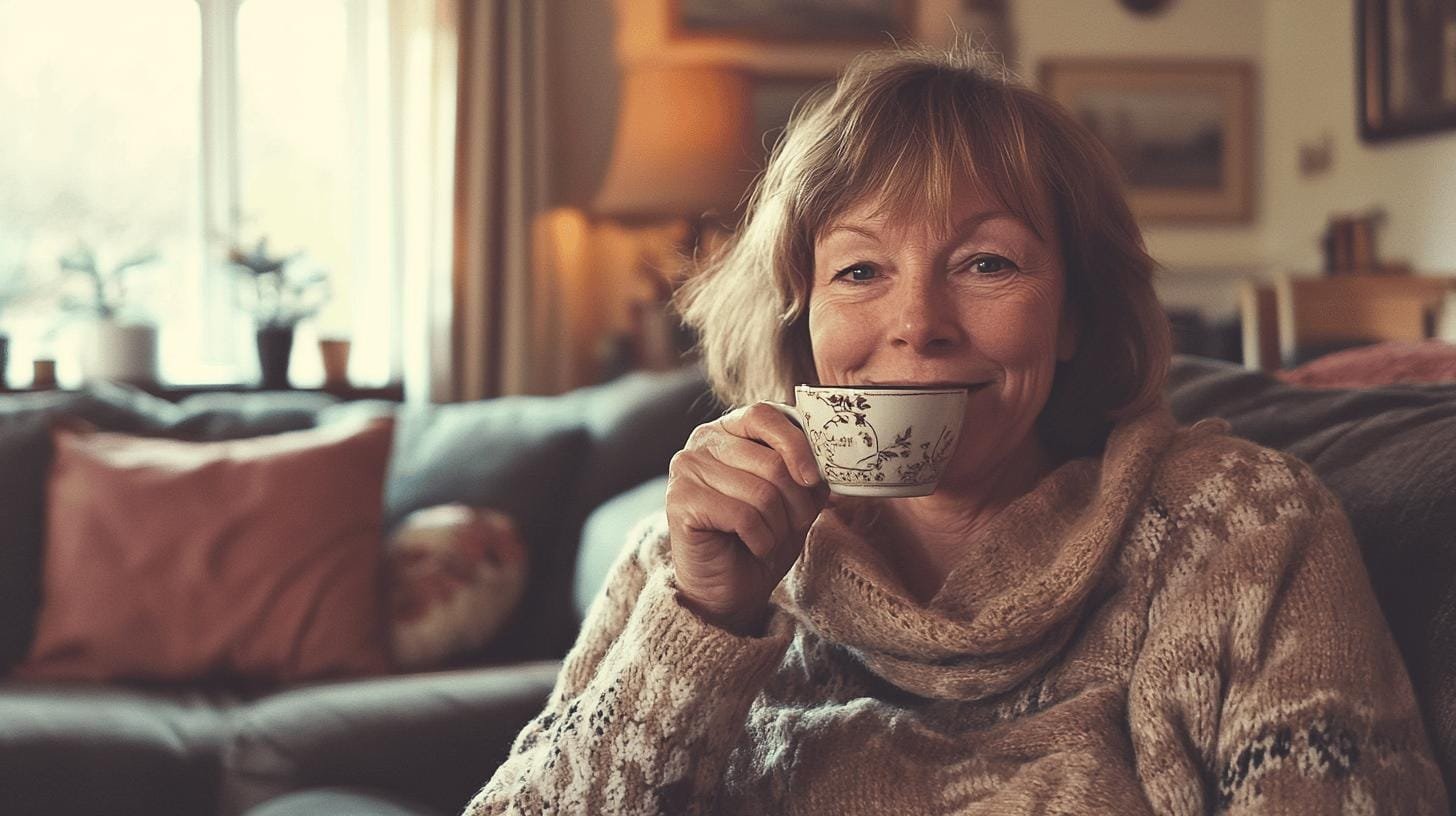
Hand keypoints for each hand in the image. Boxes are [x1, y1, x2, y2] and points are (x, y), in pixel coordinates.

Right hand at [665, 403, 827, 635]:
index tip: (814, 479)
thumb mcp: (794, 498)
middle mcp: (703, 441)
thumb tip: (831, 457)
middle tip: (793, 525)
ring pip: (761, 492)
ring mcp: (687, 469)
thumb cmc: (760, 538)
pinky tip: (752, 546)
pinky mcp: (680, 501)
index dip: (797, 445)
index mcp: (730, 429)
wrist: (727, 589)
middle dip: (796, 502)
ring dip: (778, 526)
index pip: (765, 415)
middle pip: (770, 461)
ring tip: (770, 538)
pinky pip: (743, 516)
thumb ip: (806, 470)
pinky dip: (760, 540)